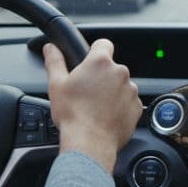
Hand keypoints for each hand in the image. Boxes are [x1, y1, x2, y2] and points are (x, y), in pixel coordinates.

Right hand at [43, 39, 140, 173]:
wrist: (89, 143)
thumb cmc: (72, 114)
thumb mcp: (56, 85)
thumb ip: (55, 61)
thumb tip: (50, 48)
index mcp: (100, 62)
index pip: (103, 44)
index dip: (95, 51)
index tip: (89, 62)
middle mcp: (119, 72)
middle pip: (111, 68)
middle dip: (101, 77)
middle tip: (87, 92)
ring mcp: (131, 90)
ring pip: (121, 85)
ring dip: (111, 92)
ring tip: (96, 107)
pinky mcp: (136, 107)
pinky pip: (128, 102)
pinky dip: (120, 107)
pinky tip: (106, 116)